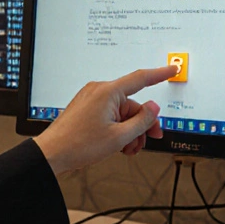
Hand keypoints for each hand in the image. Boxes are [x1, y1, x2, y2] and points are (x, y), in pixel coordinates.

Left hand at [33, 65, 178, 174]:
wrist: (52, 153)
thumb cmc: (78, 144)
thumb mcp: (119, 137)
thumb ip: (142, 121)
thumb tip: (154, 108)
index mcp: (107, 92)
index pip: (141, 79)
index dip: (160, 74)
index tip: (171, 70)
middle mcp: (99, 91)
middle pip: (132, 104)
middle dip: (142, 124)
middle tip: (148, 140)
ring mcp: (91, 99)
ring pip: (122, 112)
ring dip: (129, 130)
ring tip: (127, 148)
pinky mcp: (87, 107)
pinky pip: (110, 114)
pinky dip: (117, 128)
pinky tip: (117, 144)